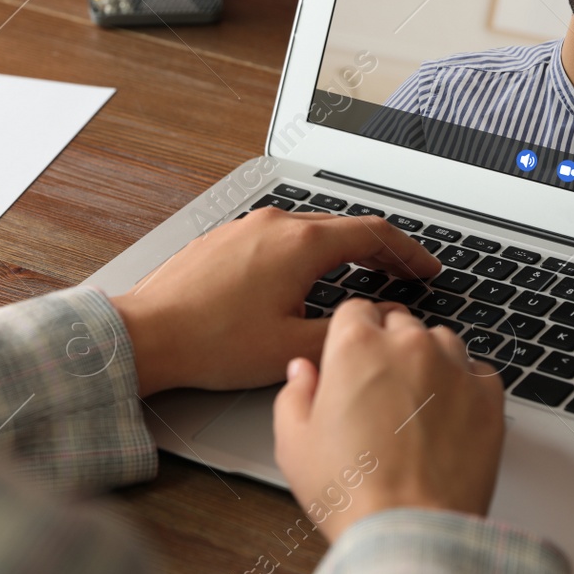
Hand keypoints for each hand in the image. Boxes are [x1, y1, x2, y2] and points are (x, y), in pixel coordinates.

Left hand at [109, 207, 439, 396]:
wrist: (146, 335)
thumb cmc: (212, 343)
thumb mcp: (293, 348)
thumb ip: (344, 330)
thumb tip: (373, 322)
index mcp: (301, 244)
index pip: (374, 234)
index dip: (408, 253)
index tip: (427, 269)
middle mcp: (275, 224)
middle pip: (343, 228)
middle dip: (378, 251)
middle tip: (402, 275)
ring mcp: (246, 226)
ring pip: (308, 231)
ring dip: (339, 251)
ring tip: (357, 278)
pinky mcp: (223, 238)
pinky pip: (277, 238)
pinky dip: (304, 254)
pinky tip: (301, 280)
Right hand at [272, 299, 505, 543]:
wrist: (411, 532)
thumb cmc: (352, 493)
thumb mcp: (294, 443)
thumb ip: (294, 394)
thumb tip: (303, 371)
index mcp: (355, 346)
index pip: (355, 310)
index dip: (351, 333)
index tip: (352, 355)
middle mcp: (408, 345)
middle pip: (399, 322)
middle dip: (389, 344)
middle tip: (381, 386)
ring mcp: (454, 367)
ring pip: (441, 340)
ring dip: (429, 359)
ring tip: (416, 402)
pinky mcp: (489, 395)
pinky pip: (477, 371)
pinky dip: (464, 385)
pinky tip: (448, 416)